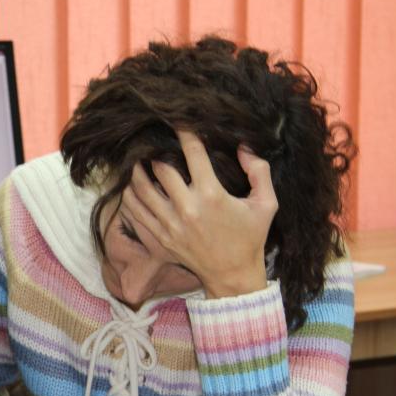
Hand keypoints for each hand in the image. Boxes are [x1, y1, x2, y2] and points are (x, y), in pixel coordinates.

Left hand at [126, 130, 277, 298]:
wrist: (232, 276)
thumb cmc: (250, 238)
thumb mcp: (266, 204)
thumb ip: (259, 171)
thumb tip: (244, 145)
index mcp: (212, 196)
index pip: (192, 154)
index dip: (184, 132)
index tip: (178, 120)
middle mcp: (187, 209)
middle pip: (160, 169)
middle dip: (155, 151)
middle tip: (153, 140)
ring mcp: (169, 225)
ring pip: (140, 190)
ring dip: (136, 171)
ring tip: (137, 159)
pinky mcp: (159, 238)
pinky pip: (135, 212)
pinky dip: (129, 196)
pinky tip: (131, 185)